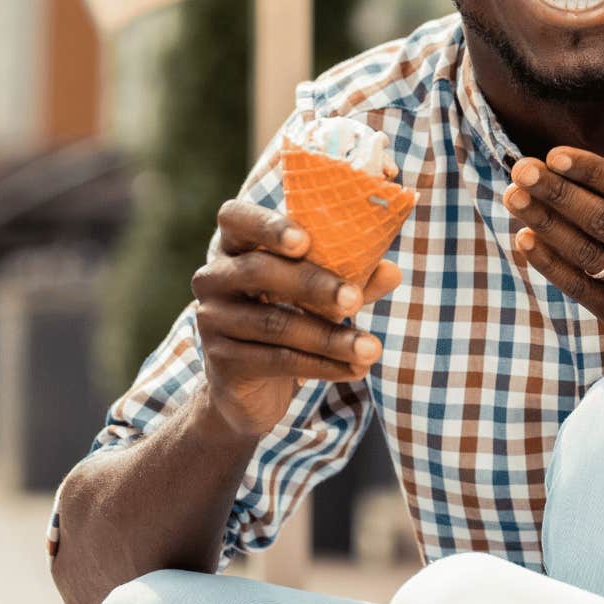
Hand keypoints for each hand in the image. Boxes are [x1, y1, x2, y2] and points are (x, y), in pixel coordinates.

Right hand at [191, 200, 399, 437]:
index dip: (267, 225)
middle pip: (259, 270)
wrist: (250, 385)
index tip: (305, 241)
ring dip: (330, 337)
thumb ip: (352, 278)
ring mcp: (211, 319)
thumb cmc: (291, 316)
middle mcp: (213, 277)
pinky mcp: (221, 360)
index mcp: (235, 245)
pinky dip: (322, 365)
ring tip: (371, 348)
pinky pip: (276, 359)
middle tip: (355, 301)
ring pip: (275, 323)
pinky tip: (354, 369)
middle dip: (313, 284)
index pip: (235, 218)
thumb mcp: (320, 293)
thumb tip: (391, 271)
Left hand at [501, 120, 603, 359]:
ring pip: (585, 254)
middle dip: (555, 192)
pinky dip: (551, 265)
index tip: (554, 154)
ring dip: (545, 223)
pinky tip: (527, 240)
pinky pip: (582, 290)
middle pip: (598, 219)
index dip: (589, 171)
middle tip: (520, 169)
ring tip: (514, 197)